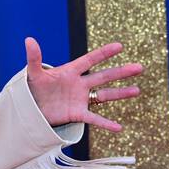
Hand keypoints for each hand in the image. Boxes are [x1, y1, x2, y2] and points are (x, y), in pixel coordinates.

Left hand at [23, 37, 142, 131]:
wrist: (31, 107)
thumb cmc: (33, 88)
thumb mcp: (33, 74)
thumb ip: (34, 58)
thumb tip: (29, 40)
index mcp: (70, 71)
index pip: (90, 60)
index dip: (104, 54)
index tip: (120, 46)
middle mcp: (79, 84)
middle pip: (103, 76)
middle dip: (121, 72)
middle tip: (139, 67)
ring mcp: (80, 99)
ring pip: (104, 95)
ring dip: (120, 93)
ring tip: (137, 90)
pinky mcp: (77, 114)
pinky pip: (94, 119)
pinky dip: (106, 123)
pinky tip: (118, 128)